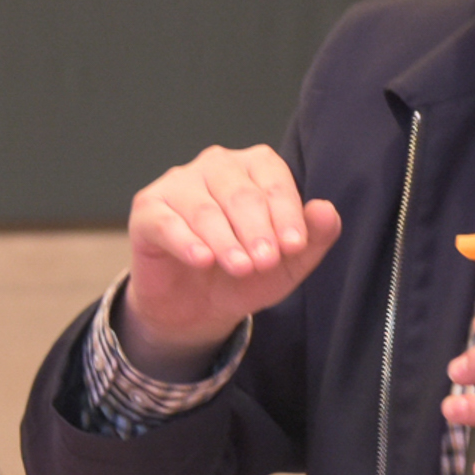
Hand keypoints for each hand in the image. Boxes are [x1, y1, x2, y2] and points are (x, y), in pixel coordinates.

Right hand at [119, 145, 341, 379]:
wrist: (196, 308)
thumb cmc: (245, 273)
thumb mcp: (287, 264)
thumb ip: (313, 238)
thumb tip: (326, 211)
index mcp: (254, 167)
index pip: (273, 179)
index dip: (286, 213)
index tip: (294, 246)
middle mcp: (216, 166)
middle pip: (240, 193)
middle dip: (257, 230)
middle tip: (266, 262)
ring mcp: (178, 184)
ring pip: (205, 208)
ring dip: (226, 240)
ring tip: (240, 267)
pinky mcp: (148, 209)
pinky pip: (168, 222)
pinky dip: (187, 242)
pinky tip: (203, 260)